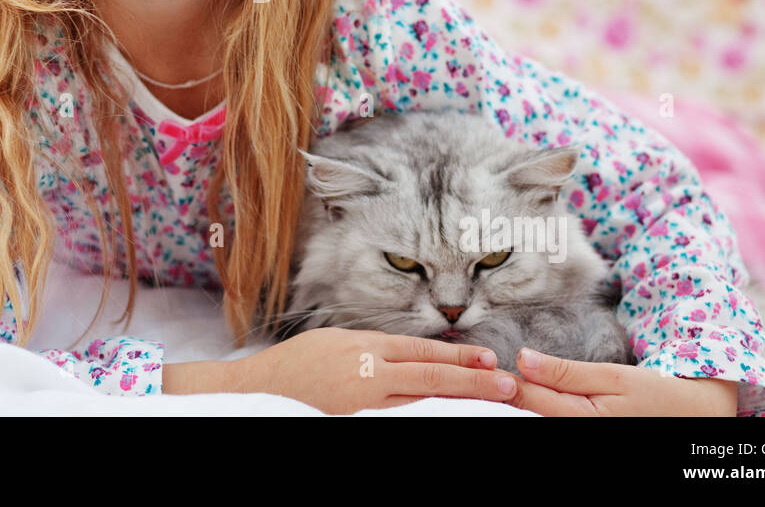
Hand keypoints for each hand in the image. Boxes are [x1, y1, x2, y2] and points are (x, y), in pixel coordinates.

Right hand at [228, 327, 522, 414]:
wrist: (257, 389)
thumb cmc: (295, 364)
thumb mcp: (336, 342)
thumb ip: (374, 349)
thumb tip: (411, 355)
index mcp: (364, 346)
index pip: (422, 350)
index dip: (459, 354)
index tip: (489, 358)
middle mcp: (368, 373)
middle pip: (431, 376)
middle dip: (473, 379)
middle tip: (507, 383)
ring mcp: (362, 403)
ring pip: (421, 403)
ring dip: (457, 402)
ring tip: (489, 403)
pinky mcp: (355, 421)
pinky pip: (398, 421)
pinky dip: (425, 418)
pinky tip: (445, 419)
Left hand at [499, 347, 737, 415]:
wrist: (695, 416)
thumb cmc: (658, 393)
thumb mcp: (614, 376)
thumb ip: (567, 371)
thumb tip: (523, 358)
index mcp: (585, 419)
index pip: (532, 399)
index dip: (506, 381)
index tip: (484, 365)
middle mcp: (581, 434)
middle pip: (534, 412)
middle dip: (514, 392)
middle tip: (486, 370)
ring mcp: (585, 436)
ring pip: (545, 417)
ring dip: (528, 399)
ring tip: (504, 381)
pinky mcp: (590, 433)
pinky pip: (559, 420)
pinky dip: (545, 406)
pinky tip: (535, 393)